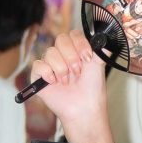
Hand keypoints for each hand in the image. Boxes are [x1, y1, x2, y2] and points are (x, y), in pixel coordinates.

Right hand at [31, 28, 110, 142]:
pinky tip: (54, 83)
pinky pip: (39, 65)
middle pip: (60, 39)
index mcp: (76, 50)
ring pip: (50, 52)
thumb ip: (100, 49)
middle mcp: (62, 55)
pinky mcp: (39, 75)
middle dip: (72, 57)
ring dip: (62, 69)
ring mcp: (50, 64)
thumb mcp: (99, 65)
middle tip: (77, 72)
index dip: (80, 44)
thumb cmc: (92, 90)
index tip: (87, 58)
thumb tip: (103, 38)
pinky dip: (48, 74)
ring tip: (68, 81)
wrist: (84, 108)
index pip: (73, 34)